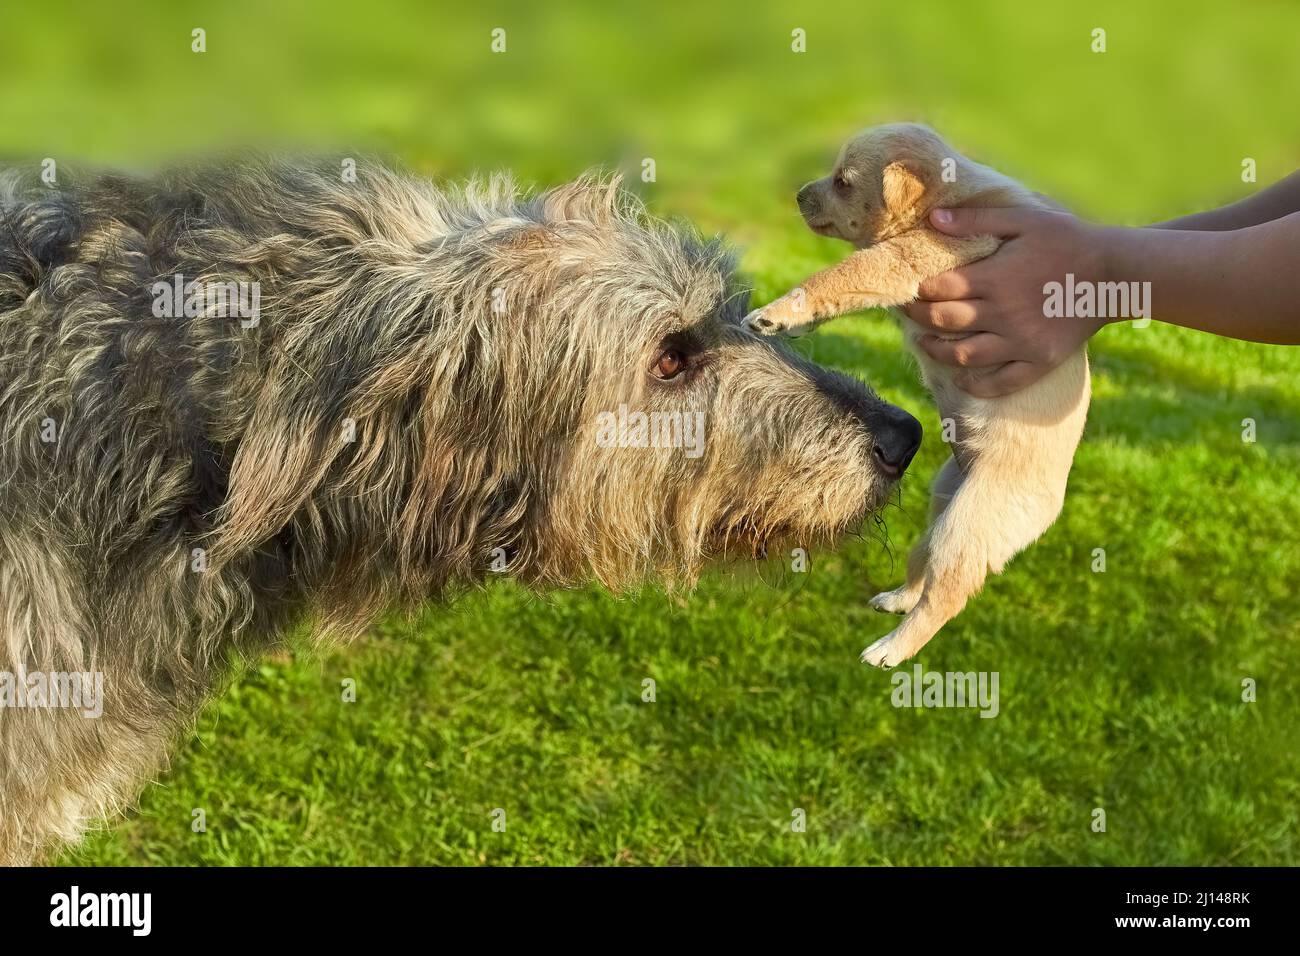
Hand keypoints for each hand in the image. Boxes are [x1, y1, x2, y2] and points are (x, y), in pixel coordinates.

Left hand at [901, 206, 1109, 396]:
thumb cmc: (1067, 239)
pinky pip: (1001, 383)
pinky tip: (962, 380)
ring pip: (963, 355)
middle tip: (906, 311)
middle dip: (917, 316)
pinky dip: (976, 385)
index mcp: (996, 277)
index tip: (906, 287)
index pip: (939, 289)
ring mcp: (1020, 342)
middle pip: (943, 321)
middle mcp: (1003, 313)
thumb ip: (976, 220)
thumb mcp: (1023, 219)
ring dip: (935, 351)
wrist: (1115, 273)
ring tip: (924, 343)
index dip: (916, 289)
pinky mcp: (1038, 361)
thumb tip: (931, 219)